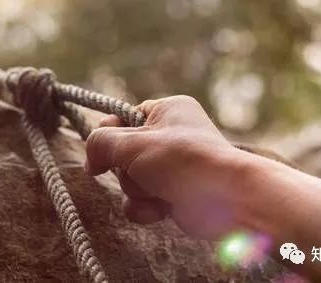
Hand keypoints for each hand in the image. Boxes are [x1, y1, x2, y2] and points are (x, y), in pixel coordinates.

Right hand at [84, 95, 249, 239]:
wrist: (229, 201)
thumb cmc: (184, 162)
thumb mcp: (133, 144)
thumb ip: (101, 144)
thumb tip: (91, 160)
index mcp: (167, 110)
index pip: (123, 117)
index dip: (110, 135)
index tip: (102, 151)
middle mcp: (171, 136)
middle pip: (123, 153)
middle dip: (126, 170)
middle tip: (141, 171)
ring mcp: (172, 167)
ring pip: (130, 180)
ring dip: (136, 190)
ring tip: (157, 191)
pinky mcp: (173, 195)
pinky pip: (141, 200)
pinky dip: (145, 207)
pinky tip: (161, 209)